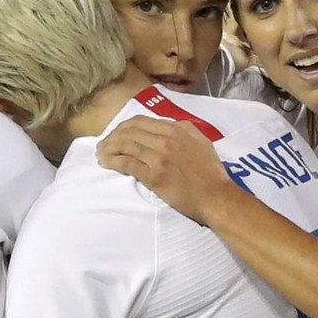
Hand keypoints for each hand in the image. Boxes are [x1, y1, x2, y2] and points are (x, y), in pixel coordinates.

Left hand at [97, 116, 242, 225]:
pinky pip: (127, 164)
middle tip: (104, 144)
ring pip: (125, 145)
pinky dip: (113, 161)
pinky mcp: (154, 175)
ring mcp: (159, 157)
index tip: (116, 134)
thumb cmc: (211, 172)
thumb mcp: (201, 141)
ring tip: (101, 154)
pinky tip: (106, 163)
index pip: (140, 121)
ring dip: (109, 148)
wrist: (216, 196)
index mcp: (177, 129)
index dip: (123, 126)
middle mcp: (166, 139)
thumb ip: (184, 130)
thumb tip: (169, 125)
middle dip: (112, 136)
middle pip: (129, 131)